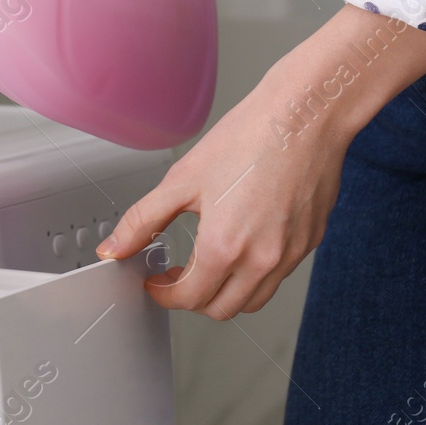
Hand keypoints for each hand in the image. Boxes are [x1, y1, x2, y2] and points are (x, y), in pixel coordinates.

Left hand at [96, 6, 425, 318]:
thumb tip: (114, 248)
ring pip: (254, 299)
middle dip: (193, 298)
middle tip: (178, 274)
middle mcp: (262, 260)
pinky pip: (279, 275)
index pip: (189, 299)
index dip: (164, 295)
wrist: (305, 115)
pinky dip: (256, 272)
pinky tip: (243, 241)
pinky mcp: (311, 242)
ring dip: (227, 291)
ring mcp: (291, 255)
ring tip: (210, 261)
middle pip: (221, 309)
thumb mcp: (182, 179)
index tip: (156, 282)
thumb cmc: (250, 138)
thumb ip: (142, 221)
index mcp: (225, 247)